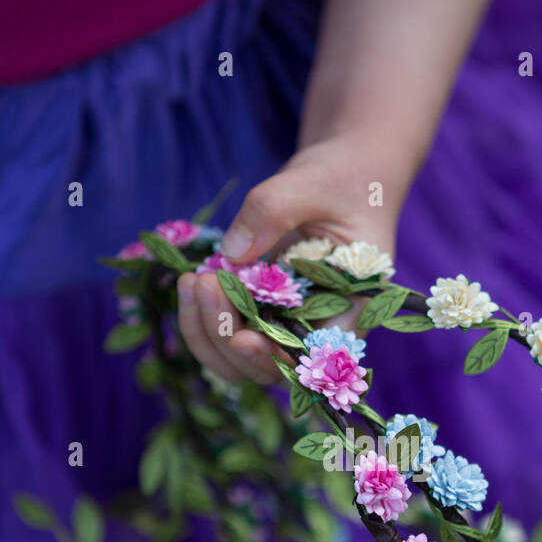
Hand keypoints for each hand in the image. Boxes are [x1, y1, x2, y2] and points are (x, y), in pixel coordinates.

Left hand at [177, 135, 400, 384]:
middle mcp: (318, 329)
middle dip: (227, 337)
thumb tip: (231, 253)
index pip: (311, 356)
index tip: (241, 337)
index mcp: (350, 311)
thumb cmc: (344, 178)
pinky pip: (225, 332)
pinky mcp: (260, 311)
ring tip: (192, 281)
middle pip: (267, 367)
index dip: (275, 358)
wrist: (343, 174)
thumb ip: (275, 209)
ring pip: (238, 359)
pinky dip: (202, 316)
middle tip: (205, 285)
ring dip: (207, 330)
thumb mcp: (315, 182)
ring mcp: (285, 324)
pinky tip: (191, 280)